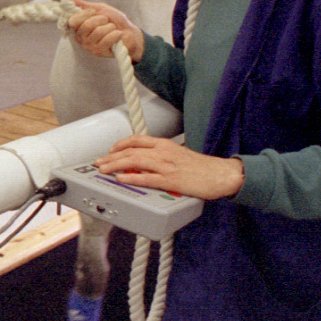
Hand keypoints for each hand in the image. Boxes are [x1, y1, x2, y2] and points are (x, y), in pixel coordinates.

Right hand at [64, 0, 144, 62]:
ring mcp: (88, 46)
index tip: (95, 11)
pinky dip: (115, 34)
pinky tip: (118, 35)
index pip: (73, 20)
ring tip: (113, 29)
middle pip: (86, 25)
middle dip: (101, 19)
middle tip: (107, 21)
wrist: (129, 32)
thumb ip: (83, 4)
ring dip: (110, 27)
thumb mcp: (99, 8)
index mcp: (78, 27)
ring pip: (98, 32)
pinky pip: (106, 40)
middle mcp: (80, 37)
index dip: (85, 14)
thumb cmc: (113, 20)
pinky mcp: (97, 52)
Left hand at [93, 135, 244, 199]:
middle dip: (111, 157)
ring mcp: (166, 166)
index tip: (110, 151)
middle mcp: (163, 152)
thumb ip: (162, 157)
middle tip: (99, 162)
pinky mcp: (171, 180)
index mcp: (165, 145)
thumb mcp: (179, 155)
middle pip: (131, 150)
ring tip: (103, 170)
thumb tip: (144, 163)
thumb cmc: (202, 168)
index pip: (137, 140)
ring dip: (115, 165)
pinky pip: (147, 178)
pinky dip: (132, 178)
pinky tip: (121, 179)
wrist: (221, 174)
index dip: (120, 145)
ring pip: (135, 161)